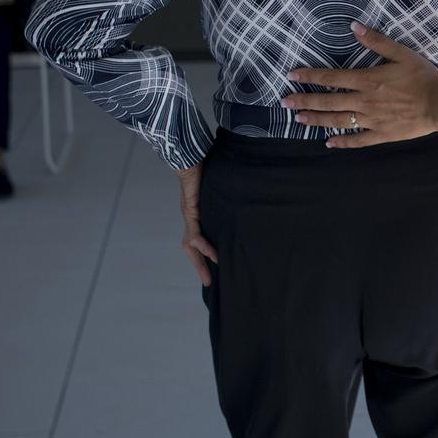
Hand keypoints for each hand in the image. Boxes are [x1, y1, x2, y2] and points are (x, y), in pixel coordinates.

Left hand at [177, 161, 218, 285]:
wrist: (192, 154)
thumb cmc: (207, 165)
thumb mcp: (220, 188)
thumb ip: (228, 196)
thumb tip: (248, 198)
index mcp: (197, 213)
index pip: (198, 237)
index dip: (204, 252)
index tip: (216, 266)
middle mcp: (191, 216)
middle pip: (191, 248)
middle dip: (199, 265)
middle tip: (209, 282)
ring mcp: (189, 215)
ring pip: (191, 245)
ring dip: (199, 262)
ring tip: (210, 275)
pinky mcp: (189, 211)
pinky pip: (195, 234)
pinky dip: (203, 245)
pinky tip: (212, 253)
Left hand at [281, 23, 437, 148]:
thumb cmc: (423, 77)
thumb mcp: (402, 54)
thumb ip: (377, 41)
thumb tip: (354, 26)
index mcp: (367, 81)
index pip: (331, 78)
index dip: (310, 77)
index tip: (292, 76)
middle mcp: (363, 102)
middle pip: (328, 102)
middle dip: (304, 101)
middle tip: (285, 102)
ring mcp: (371, 120)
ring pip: (338, 121)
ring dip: (317, 120)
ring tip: (300, 120)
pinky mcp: (381, 134)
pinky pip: (358, 140)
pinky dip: (343, 142)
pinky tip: (329, 144)